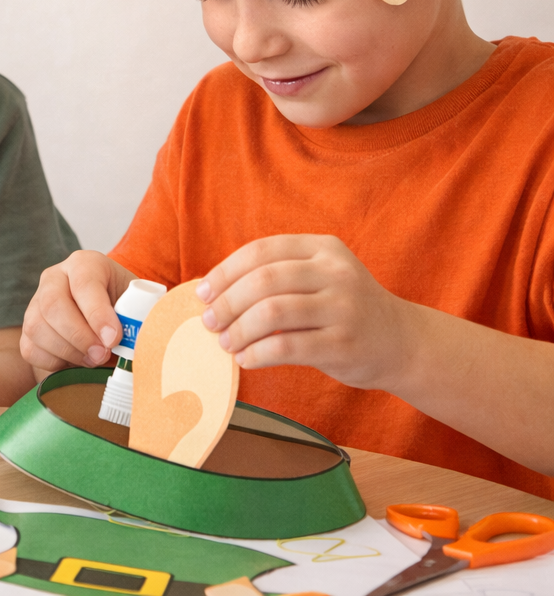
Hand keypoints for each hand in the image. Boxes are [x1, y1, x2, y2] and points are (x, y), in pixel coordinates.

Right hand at [20, 250, 138, 371]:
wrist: (110, 316)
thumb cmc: (127, 309)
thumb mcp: (139, 304)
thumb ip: (140, 317)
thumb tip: (138, 340)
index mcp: (86, 263)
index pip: (85, 283)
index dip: (97, 313)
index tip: (113, 339)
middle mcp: (55, 277)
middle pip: (53, 305)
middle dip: (79, 336)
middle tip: (102, 355)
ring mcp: (36, 301)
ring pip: (37, 328)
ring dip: (68, 352)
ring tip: (94, 360)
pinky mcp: (28, 328)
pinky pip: (31, 348)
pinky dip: (53, 362)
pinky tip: (76, 361)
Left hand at [198, 234, 411, 389]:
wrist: (402, 342)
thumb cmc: (343, 309)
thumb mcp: (319, 277)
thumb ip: (277, 277)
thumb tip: (212, 293)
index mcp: (323, 248)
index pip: (261, 251)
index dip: (225, 271)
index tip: (203, 292)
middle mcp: (336, 272)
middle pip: (263, 280)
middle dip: (227, 302)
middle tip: (209, 322)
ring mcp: (344, 307)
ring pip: (272, 312)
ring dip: (239, 330)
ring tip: (226, 343)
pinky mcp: (344, 343)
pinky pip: (287, 346)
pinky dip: (258, 353)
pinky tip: (246, 359)